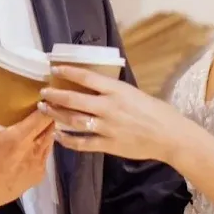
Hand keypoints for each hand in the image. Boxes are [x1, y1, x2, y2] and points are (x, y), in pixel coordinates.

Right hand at [0, 83, 55, 213]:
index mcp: (17, 139)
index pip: (44, 115)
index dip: (47, 102)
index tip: (43, 92)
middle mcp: (33, 153)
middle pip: (51, 126)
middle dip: (49, 113)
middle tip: (42, 102)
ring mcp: (38, 167)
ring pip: (50, 140)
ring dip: (46, 128)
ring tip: (37, 119)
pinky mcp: (37, 178)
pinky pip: (45, 154)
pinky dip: (42, 144)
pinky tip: (32, 139)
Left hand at [39, 66, 187, 162]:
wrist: (170, 136)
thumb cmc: (155, 111)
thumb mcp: (134, 92)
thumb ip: (113, 91)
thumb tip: (94, 86)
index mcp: (117, 90)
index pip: (86, 77)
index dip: (68, 71)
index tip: (54, 68)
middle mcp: (108, 107)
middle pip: (74, 99)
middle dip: (55, 95)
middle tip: (43, 92)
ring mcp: (106, 127)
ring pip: (74, 120)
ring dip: (56, 114)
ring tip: (45, 109)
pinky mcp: (108, 144)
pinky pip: (82, 143)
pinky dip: (68, 140)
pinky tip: (58, 135)